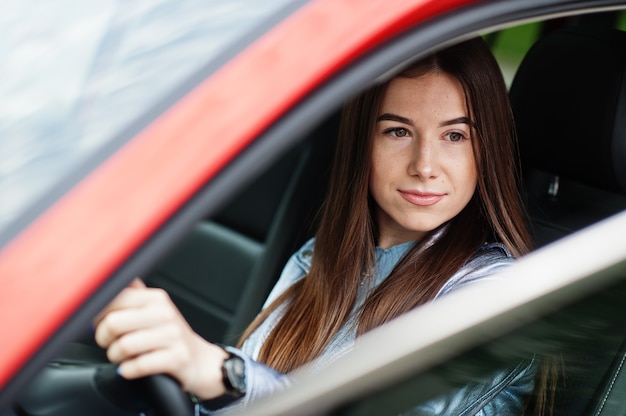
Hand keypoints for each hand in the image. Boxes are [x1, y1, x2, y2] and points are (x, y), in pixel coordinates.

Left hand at [93, 279, 228, 399]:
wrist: (200, 360)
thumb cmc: (170, 336)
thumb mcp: (155, 309)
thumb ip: (134, 293)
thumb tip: (108, 277)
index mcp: (156, 298)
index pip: (113, 299)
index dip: (97, 315)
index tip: (99, 325)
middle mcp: (165, 313)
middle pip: (113, 323)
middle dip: (103, 339)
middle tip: (110, 343)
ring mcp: (173, 335)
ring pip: (123, 346)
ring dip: (116, 357)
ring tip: (123, 357)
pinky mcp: (177, 358)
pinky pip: (137, 366)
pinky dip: (128, 370)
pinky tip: (132, 367)